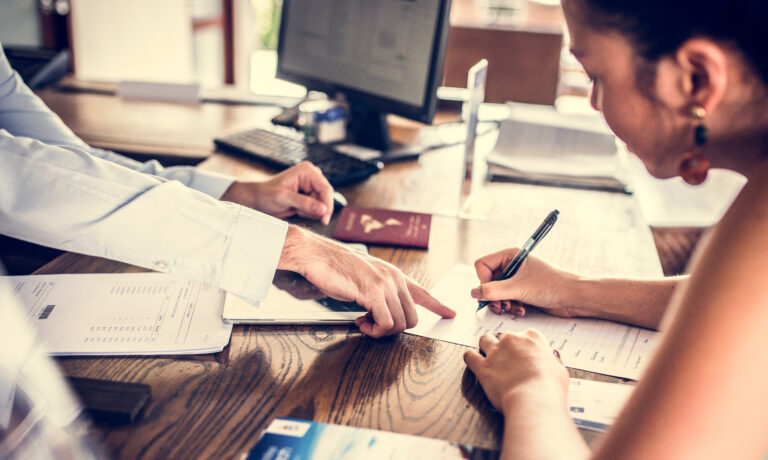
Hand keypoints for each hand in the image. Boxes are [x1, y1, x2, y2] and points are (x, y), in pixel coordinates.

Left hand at [220, 161, 334, 223]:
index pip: (325, 188)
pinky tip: (296, 209)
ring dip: (310, 211)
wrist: (257, 200)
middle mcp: (312, 176)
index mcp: (307, 171)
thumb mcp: (283, 198)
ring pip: (322, 204)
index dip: (328, 204)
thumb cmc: (266, 195)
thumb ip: (304, 203)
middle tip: (300, 212)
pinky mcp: (310, 195)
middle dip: (316, 208)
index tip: (325, 218)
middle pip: (326, 197)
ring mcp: (311, 186)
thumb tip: (323, 209)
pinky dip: (308, 212)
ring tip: (295, 208)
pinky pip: (317, 208)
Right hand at [278, 226, 455, 337]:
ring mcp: (385, 284)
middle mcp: (394, 278)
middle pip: (412, 318)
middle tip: (371, 325)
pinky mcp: (373, 292)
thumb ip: (377, 294)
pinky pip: (386, 323)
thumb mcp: (363, 280)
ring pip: (400, 323)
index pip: (423, 292)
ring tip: (363, 323)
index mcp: (393, 274)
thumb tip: (383, 313)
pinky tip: (360, 322)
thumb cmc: (334, 268)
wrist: (316, 255)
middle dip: (393, 329)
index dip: (438, 305)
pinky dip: (373, 330)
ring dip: (380, 331)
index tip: (451, 313)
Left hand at [463, 329, 568, 413]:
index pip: (525, 335)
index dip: (524, 346)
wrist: (534, 399)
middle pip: (504, 336)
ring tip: (489, 357)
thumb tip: (551, 359)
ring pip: (485, 340)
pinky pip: (469, 355)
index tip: (524, 355)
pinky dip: (470, 357)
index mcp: (532, 337)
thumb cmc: (550, 387)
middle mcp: (512, 339)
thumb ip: (552, 361)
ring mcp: (495, 351)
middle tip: (507, 360)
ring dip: (486, 347)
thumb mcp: (559, 370)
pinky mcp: (482, 366)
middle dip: (504, 346)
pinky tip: (473, 361)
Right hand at [471, 248, 579, 317]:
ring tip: (513, 308)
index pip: (482, 265)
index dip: (483, 281)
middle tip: (500, 307)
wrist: (574, 297)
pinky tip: (521, 310)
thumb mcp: (518, 288)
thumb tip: (474, 293)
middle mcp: (512, 266)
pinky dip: (511, 307)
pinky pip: (507, 300)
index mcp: (510, 256)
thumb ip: (493, 291)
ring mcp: (517, 280)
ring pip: (497, 293)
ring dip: (503, 304)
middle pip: (488, 281)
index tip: (490, 292)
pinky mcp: (523, 292)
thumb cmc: (551, 285)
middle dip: (493, 296)